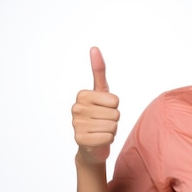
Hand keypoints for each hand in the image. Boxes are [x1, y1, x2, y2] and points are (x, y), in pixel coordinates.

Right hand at [71, 47, 119, 164]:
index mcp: (82, 95)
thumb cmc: (99, 115)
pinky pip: (108, 137)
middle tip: (102, 122)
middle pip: (115, 113)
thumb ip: (99, 71)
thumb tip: (94, 47)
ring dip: (111, 130)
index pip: (115, 101)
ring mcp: (76, 124)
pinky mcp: (79, 139)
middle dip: (114, 120)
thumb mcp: (101, 92)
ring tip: (100, 130)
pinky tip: (98, 139)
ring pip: (112, 126)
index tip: (104, 109)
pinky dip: (108, 140)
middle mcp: (76, 108)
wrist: (92, 144)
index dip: (115, 107)